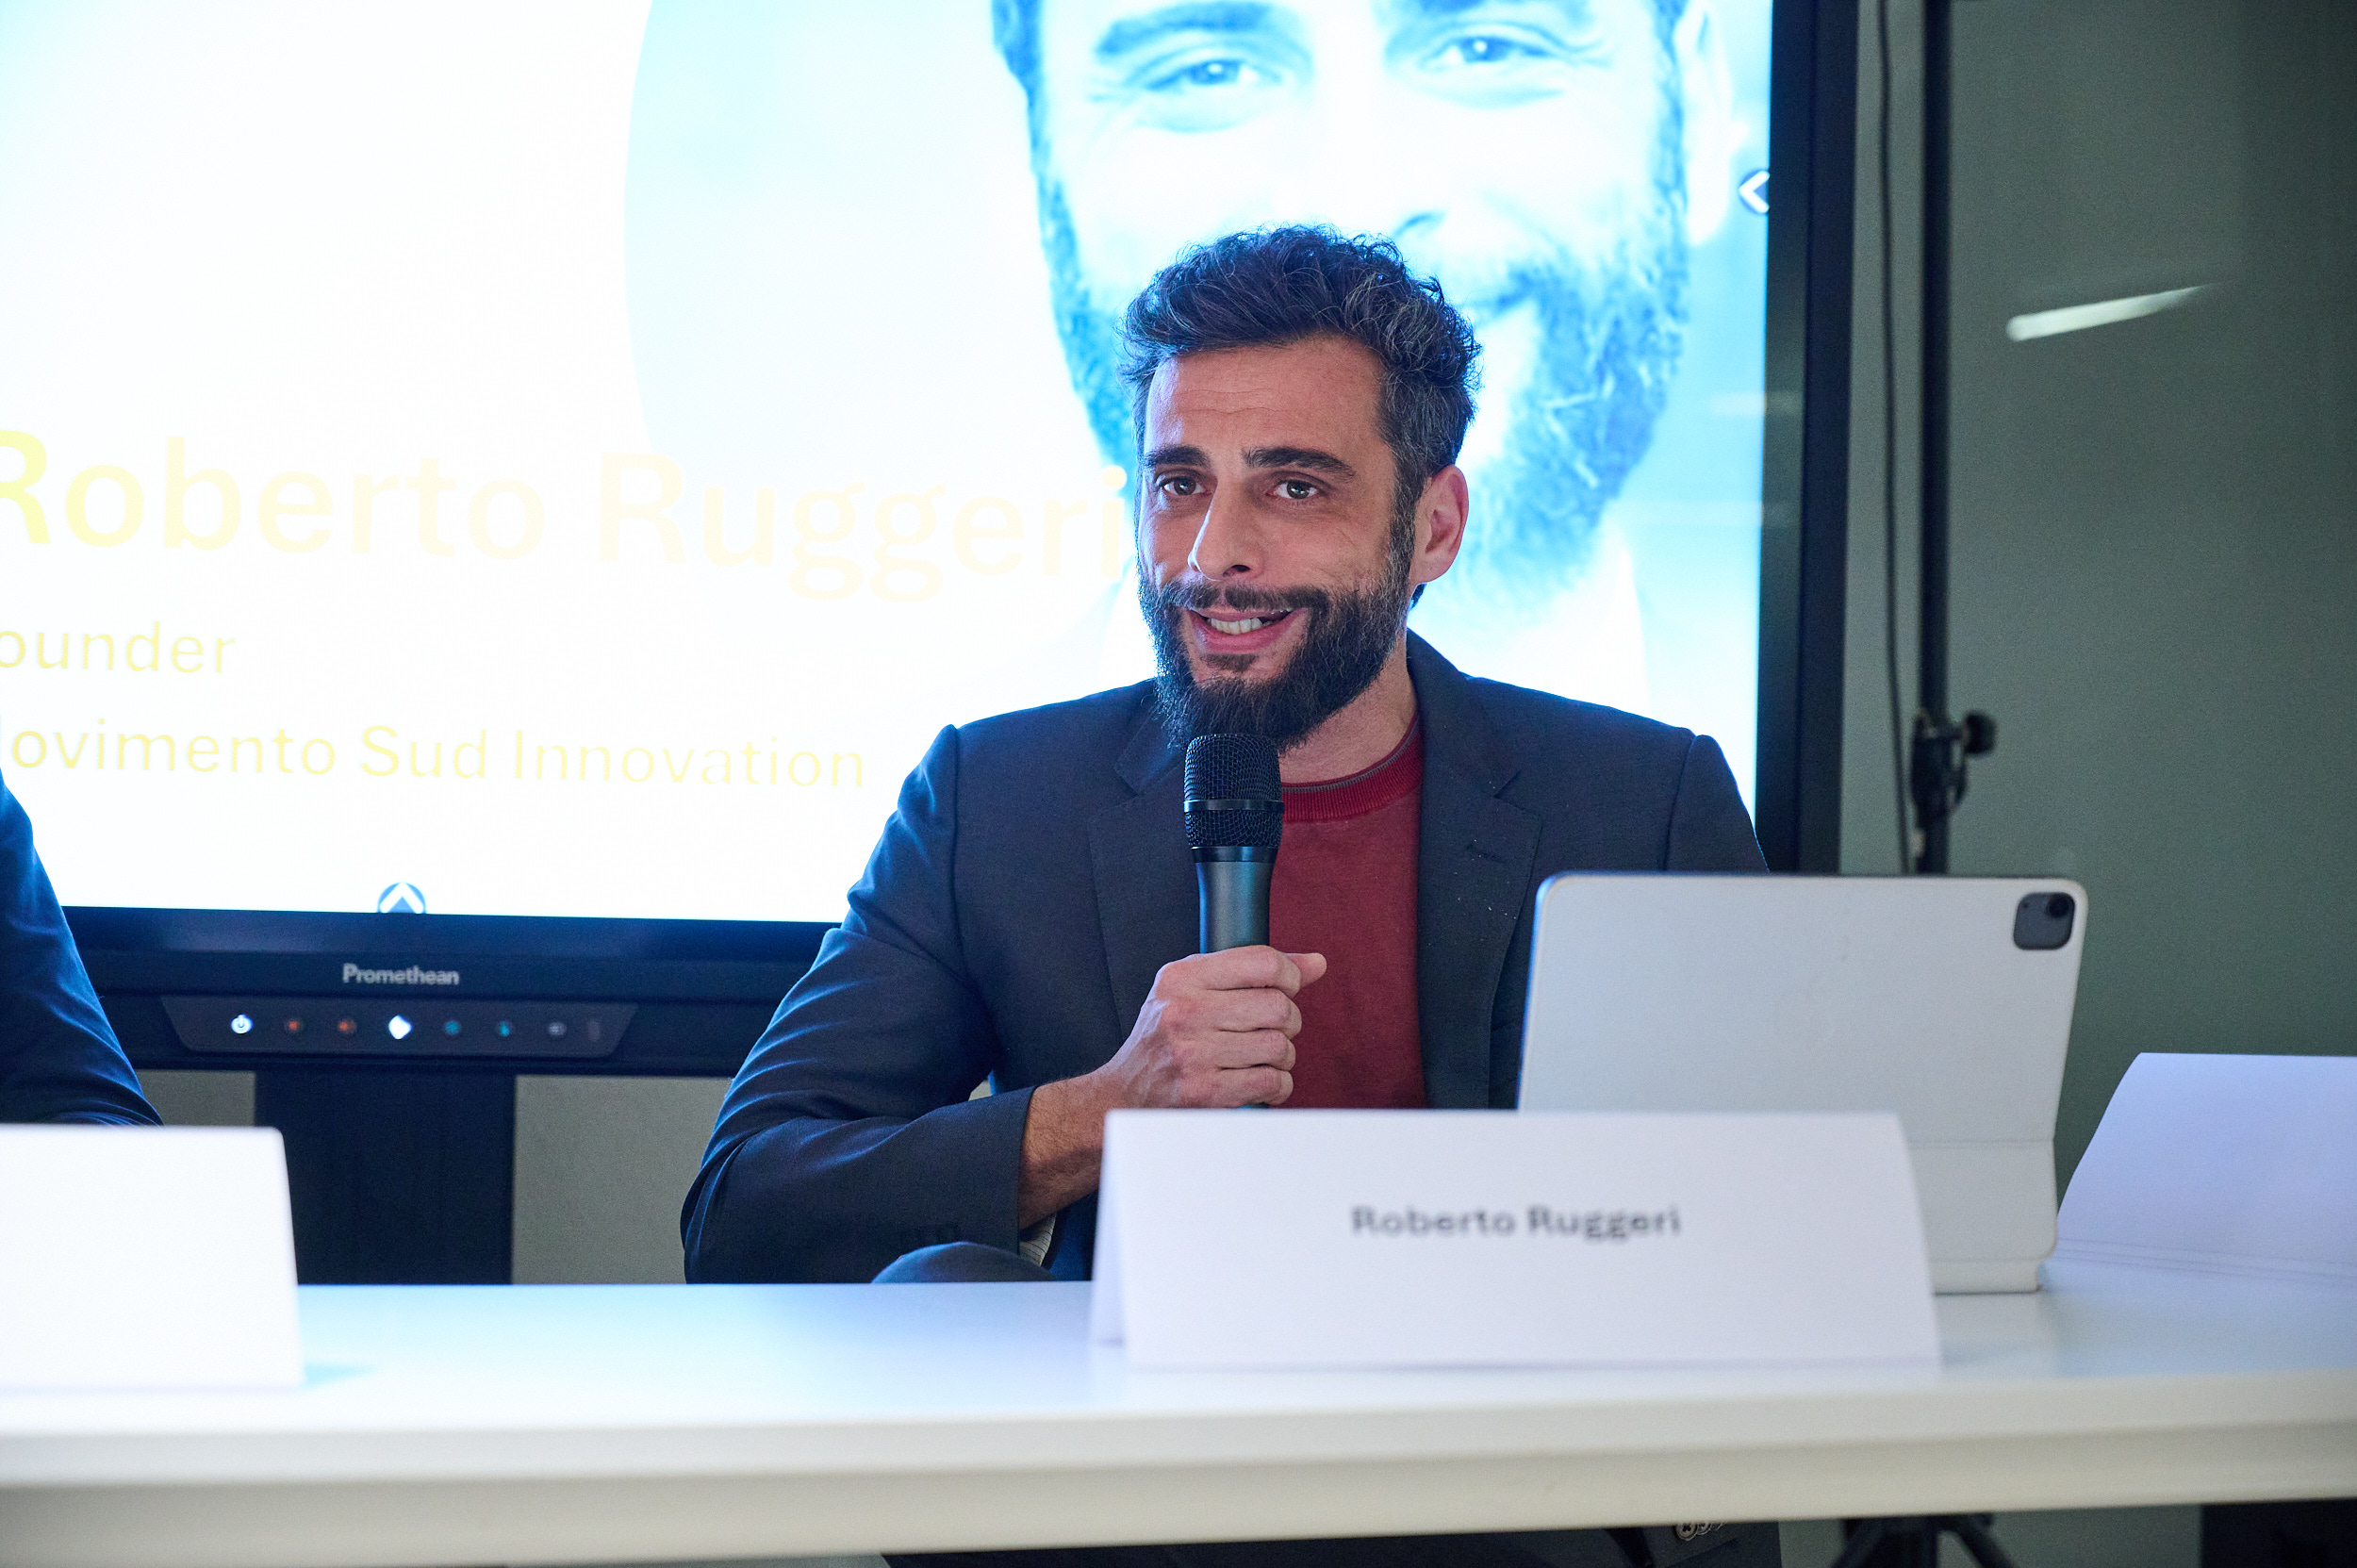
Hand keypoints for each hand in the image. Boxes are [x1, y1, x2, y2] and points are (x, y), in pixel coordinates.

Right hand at [1096, 945, 1326, 1109]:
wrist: (1123, 1094)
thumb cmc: (1166, 1038)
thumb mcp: (1194, 990)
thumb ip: (1253, 972)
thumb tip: (1317, 963)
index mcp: (1181, 977)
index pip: (1262, 962)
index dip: (1290, 975)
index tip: (1287, 988)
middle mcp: (1184, 1011)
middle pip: (1278, 1006)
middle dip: (1288, 1021)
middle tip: (1273, 1029)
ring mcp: (1193, 1053)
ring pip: (1279, 1046)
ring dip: (1282, 1056)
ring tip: (1261, 1058)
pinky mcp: (1204, 1092)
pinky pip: (1271, 1082)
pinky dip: (1277, 1085)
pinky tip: (1259, 1081)